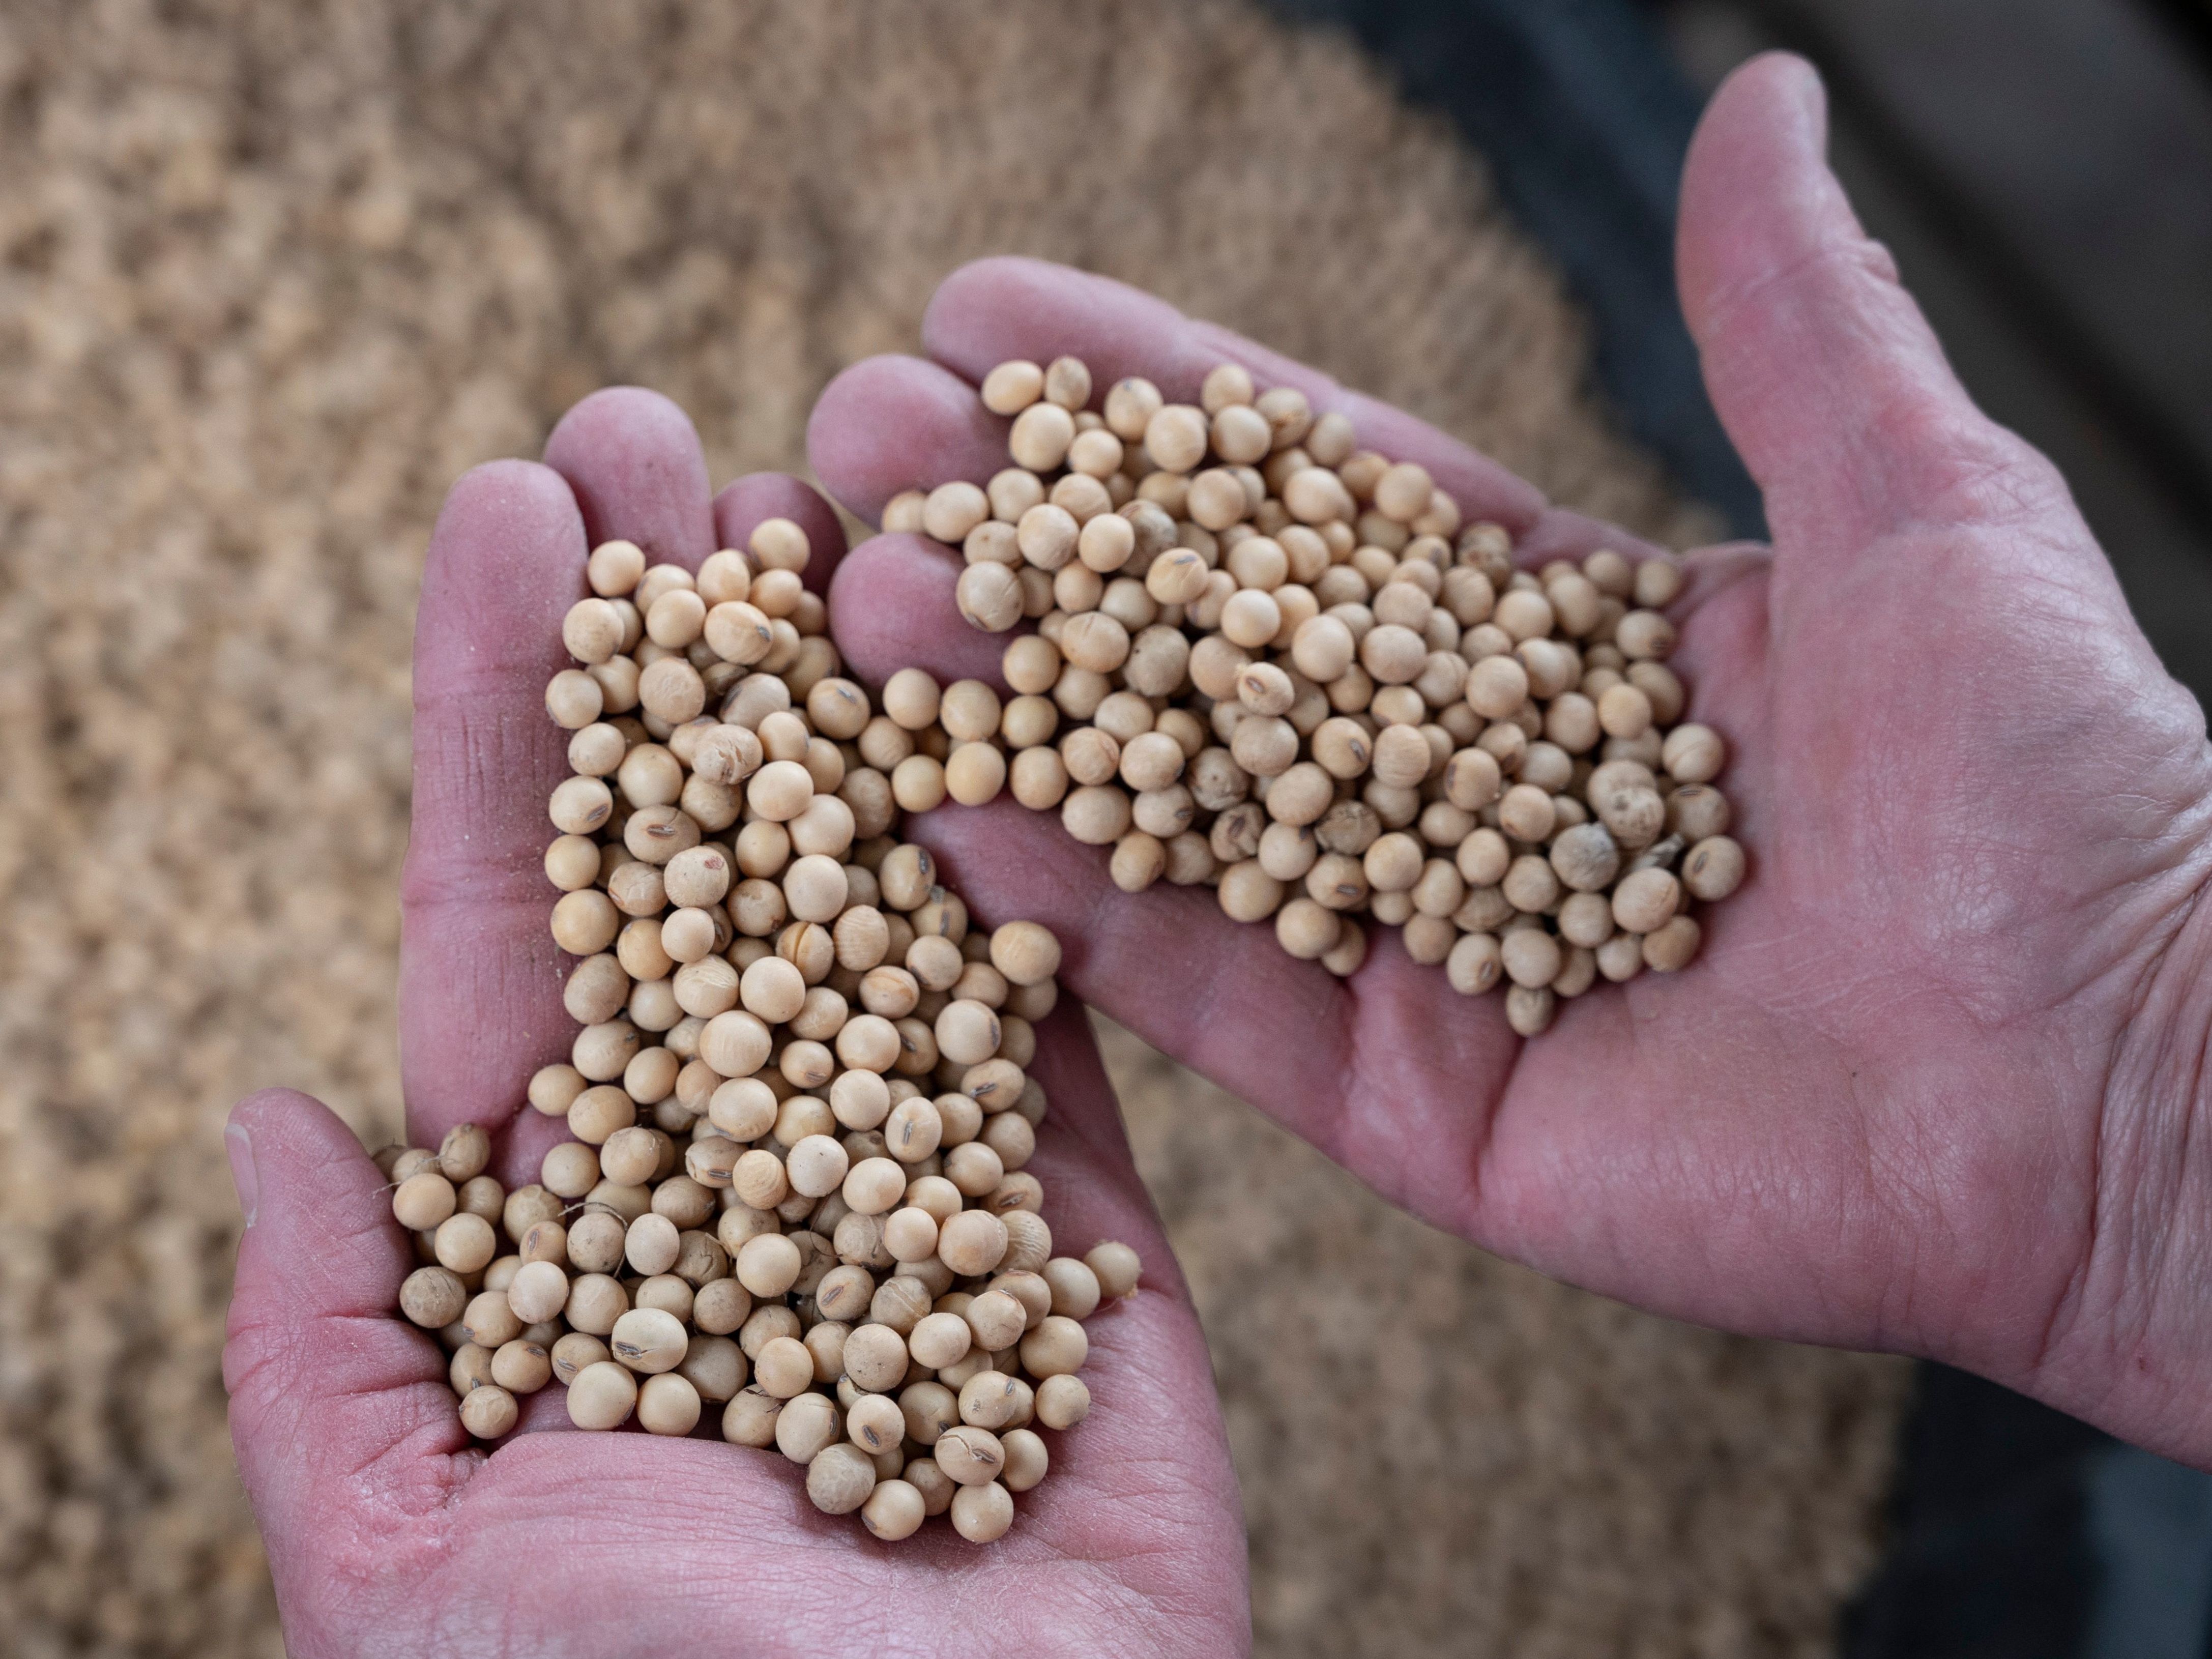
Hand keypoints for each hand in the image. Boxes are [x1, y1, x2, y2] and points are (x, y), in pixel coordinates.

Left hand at [222, 401, 1247, 1655]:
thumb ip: (332, 1357)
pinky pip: (1058, 1034)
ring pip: (881, 906)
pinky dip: (1028, 870)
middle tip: (662, 434)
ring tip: (821, 494)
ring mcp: (925, 1200)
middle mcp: (741, 1189)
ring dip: (849, 704)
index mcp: (570, 1244)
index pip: (524, 932)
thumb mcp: (403, 1569)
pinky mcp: (1093, 1247)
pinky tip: (985, 691)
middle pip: (702, 871)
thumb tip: (280, 1123)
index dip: (518, 723)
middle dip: (679, 654)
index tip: (513, 517)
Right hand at [807, 54, 2211, 1468]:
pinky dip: (1082, 913)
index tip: (986, 323)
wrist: (2127, 1079)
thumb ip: (1788, 318)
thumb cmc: (2055, 777)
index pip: (1311, 503)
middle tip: (854, 453)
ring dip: (1002, 712)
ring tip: (843, 606)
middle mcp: (1464, 792)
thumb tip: (1759, 98)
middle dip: (1024, 549)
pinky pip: (1218, 999)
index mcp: (1560, 645)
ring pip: (1173, 816)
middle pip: (1201, 651)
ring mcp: (1424, 953)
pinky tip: (941, 810)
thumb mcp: (1921, 499)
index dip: (1148, 412)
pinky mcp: (1413, 1106)